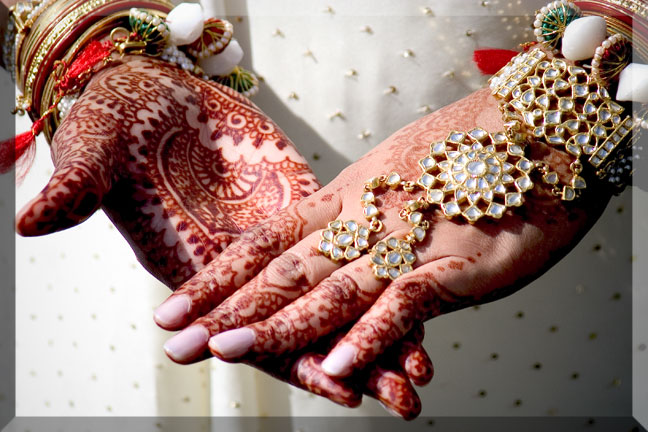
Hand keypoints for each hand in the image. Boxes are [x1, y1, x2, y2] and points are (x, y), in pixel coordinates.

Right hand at [15, 55, 430, 414]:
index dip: (291, 357)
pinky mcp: (310, 212)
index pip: (250, 324)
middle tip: (397, 398)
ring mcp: (281, 242)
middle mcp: (246, 268)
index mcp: (201, 268)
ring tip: (421, 373)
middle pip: (301, 323)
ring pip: (333, 296)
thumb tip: (30, 219)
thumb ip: (75, 186)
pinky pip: (351, 252)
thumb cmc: (119, 126)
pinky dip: (383, 278)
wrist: (153, 94)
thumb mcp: (95, 152)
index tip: (336, 388)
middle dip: (348, 362)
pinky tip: (423, 305)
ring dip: (377, 333)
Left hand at [155, 87, 608, 397]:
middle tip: (176, 341)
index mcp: (350, 198)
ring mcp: (410, 242)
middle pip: (286, 269)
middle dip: (227, 307)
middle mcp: (368, 219)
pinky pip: (407, 302)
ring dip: (281, 322)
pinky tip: (334, 366)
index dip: (219, 276)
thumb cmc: (469, 154)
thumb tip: (331, 252)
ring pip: (333, 287)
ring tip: (227, 349)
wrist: (542, 128)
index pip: (268, 242)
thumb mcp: (398, 177)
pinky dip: (371, 335)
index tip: (174, 307)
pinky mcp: (460, 264)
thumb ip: (363, 216)